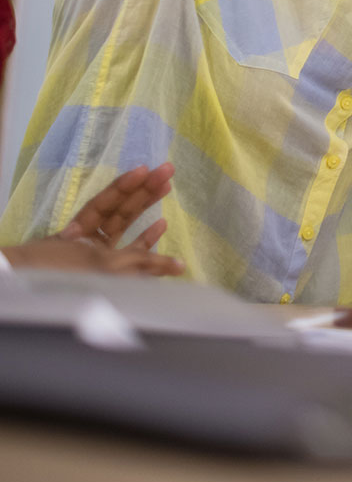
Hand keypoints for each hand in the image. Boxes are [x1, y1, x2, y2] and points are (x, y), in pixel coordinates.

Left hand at [0, 163, 183, 275]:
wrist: (44, 311)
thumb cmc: (68, 285)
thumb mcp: (102, 270)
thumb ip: (138, 263)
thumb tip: (176, 264)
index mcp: (77, 235)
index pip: (103, 204)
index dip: (124, 186)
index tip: (144, 170)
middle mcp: (88, 241)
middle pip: (119, 209)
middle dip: (143, 189)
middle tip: (167, 169)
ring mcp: (99, 256)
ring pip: (126, 226)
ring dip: (147, 206)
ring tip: (168, 185)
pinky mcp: (111, 273)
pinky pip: (132, 251)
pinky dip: (147, 239)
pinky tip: (162, 224)